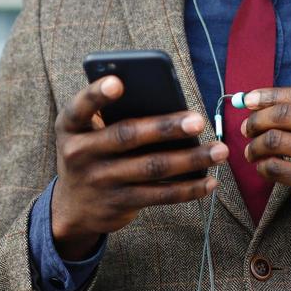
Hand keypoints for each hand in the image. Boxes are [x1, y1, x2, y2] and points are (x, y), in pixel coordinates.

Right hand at [51, 75, 227, 259]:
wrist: (72, 208)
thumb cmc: (91, 153)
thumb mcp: (86, 133)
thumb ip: (112, 117)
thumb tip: (169, 108)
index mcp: (70, 126)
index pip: (80, 106)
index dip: (98, 94)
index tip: (119, 82)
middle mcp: (80, 153)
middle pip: (128, 136)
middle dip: (166, 128)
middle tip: (198, 120)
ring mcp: (100, 181)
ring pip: (152, 167)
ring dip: (191, 159)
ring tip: (220, 151)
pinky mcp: (119, 204)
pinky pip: (160, 195)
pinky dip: (188, 189)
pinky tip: (210, 180)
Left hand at [241, 86, 290, 273]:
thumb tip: (268, 101)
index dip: (268, 95)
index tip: (248, 100)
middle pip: (283, 114)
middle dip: (256, 120)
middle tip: (247, 129)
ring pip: (275, 140)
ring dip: (255, 145)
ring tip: (251, 151)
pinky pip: (277, 168)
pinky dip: (263, 167)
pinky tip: (263, 168)